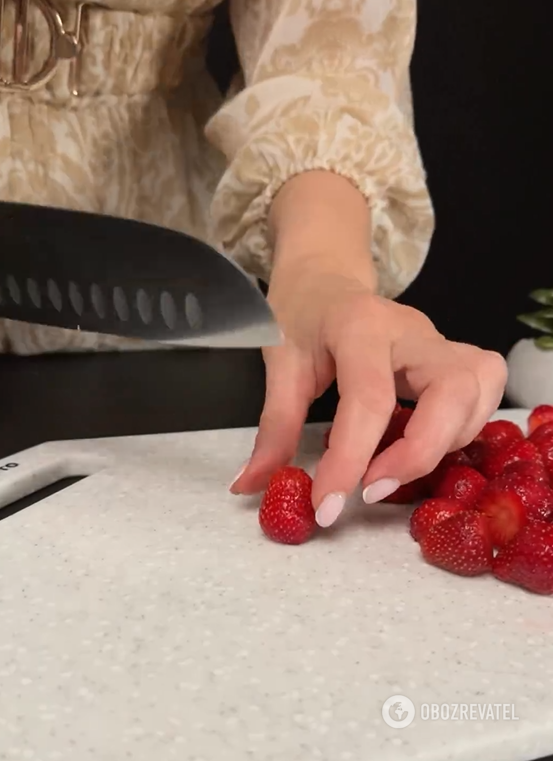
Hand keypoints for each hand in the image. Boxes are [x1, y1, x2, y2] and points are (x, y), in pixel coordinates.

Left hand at [230, 173, 507, 526]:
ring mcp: (440, 340)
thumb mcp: (280, 364)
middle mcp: (413, 329)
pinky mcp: (453, 356)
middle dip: (420, 453)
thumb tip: (252, 485)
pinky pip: (481, 394)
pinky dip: (459, 430)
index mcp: (361, 325)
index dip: (349, 461)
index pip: (368, 398)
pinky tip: (418, 445)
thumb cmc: (303, 314)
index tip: (326, 507)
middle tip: (371, 490)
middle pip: (451, 391)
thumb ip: (274, 428)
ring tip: (393, 468)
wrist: (326, 278)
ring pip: (478, 391)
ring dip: (445, 443)